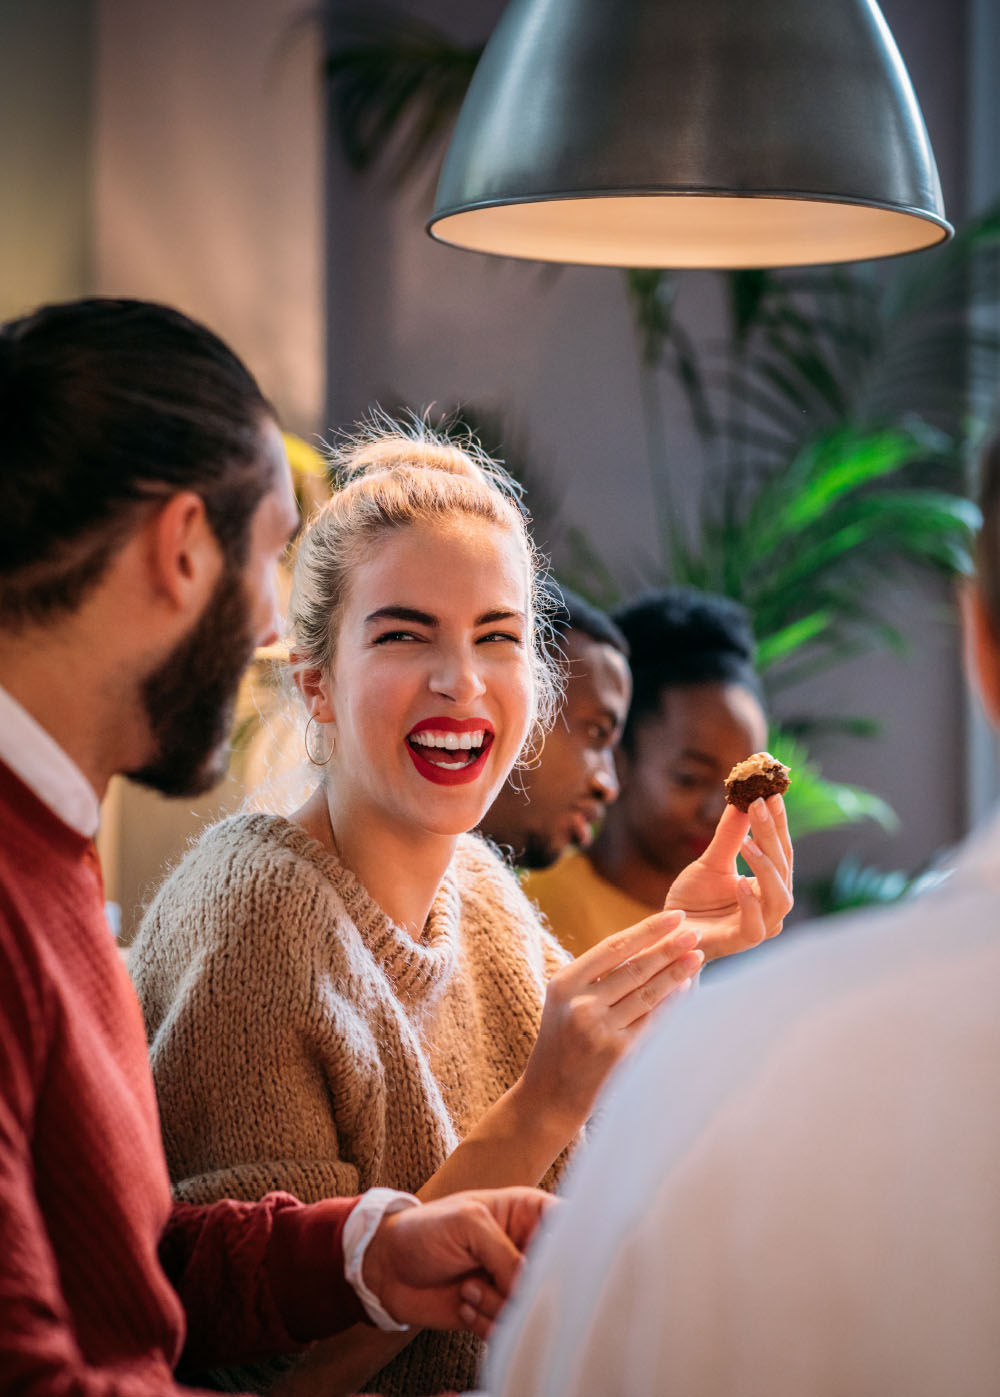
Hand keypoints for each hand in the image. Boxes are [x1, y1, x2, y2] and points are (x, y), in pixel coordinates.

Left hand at [361, 1187, 554, 1339]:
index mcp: (527, 1213)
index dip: (572, 1246)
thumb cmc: (424, 1230)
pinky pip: (510, 1329)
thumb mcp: (467, 1224)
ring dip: (498, 1305)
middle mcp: (525, 1248)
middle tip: (503, 1284)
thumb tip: (532, 1287)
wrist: (385, 1267)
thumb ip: (506, 1254)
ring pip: (533, 1307)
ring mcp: (512, 1282)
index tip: (552, 1263)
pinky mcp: (497, 1312)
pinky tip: (463, 1303)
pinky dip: (487, 1323)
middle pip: (558, 1275)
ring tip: (468, 1287)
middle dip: (529, 1286)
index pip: (570, 1224)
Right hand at [520, 911, 703, 1133]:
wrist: (550, 1095)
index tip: (674, 917)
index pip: (613, 947)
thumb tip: (647, 945)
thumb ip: (597, 975)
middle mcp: (581, 1005)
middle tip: (694, 932)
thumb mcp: (565, 1000)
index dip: (647, 930)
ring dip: (676, 973)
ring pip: (648, 994)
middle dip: (668, 948)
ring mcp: (600, 1030)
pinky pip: (653, 1022)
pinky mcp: (619, 1054)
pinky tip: (688, 991)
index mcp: (564, 983)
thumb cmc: (562, 1041)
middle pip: (635, 968)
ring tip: (697, 956)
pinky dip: (673, 1004)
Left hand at [664, 795, 792, 960]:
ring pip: (779, 897)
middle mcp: (771, 905)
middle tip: (760, 804)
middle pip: (783, 867)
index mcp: (769, 885)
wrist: (669, 933)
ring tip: (749, 842)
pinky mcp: (742, 942)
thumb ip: (730, 835)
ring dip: (766, 867)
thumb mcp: (711, 862)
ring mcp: (761, 926)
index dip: (778, 821)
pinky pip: (756, 925)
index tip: (772, 792)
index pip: (781, 849)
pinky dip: (750, 903)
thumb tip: (742, 798)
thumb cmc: (694, 900)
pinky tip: (740, 882)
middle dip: (772, 834)